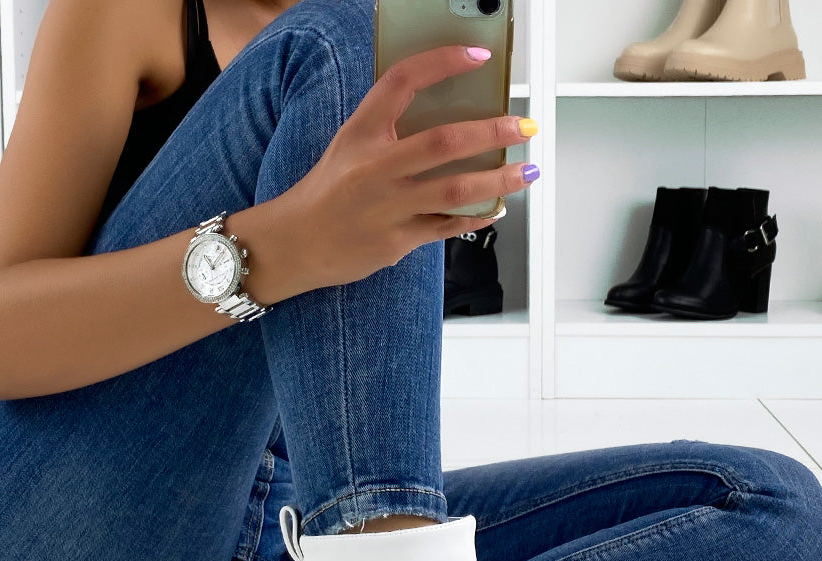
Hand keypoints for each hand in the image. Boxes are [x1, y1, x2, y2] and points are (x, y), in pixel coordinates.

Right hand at [266, 45, 535, 292]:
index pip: (403, 81)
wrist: (295, 243)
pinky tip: (496, 208)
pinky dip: (475, 217)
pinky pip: (446, 226)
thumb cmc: (328, 193)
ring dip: (498, 180)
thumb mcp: (350, 146)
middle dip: (492, 132)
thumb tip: (450, 125)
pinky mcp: (396, 240)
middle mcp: (376, 167)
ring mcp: (388, 206)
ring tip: (526, 172)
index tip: (479, 56)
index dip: (443, 63)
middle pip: (445, 141)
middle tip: (523, 126)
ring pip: (456, 189)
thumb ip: (391, 130)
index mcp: (362, 133)